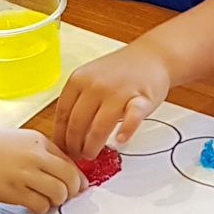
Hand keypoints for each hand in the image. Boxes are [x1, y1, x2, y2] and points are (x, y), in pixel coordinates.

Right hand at [0, 127, 82, 213]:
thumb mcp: (17, 139)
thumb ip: (37, 152)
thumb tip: (57, 170)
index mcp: (38, 140)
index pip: (69, 161)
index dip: (76, 177)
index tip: (76, 185)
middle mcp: (35, 156)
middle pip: (70, 178)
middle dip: (73, 190)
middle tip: (66, 196)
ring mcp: (25, 174)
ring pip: (59, 193)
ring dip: (57, 201)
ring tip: (48, 201)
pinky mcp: (14, 192)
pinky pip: (40, 205)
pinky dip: (42, 208)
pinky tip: (34, 205)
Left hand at [54, 44, 170, 161]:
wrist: (152, 56)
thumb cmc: (121, 71)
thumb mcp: (91, 79)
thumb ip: (79, 101)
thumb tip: (66, 135)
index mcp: (79, 80)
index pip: (63, 115)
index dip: (60, 137)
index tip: (62, 150)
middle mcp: (95, 85)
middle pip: (77, 124)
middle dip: (74, 146)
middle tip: (77, 157)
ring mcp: (118, 92)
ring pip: (99, 127)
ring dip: (93, 146)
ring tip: (92, 154)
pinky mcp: (141, 99)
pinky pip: (131, 119)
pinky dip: (125, 131)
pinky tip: (120, 140)